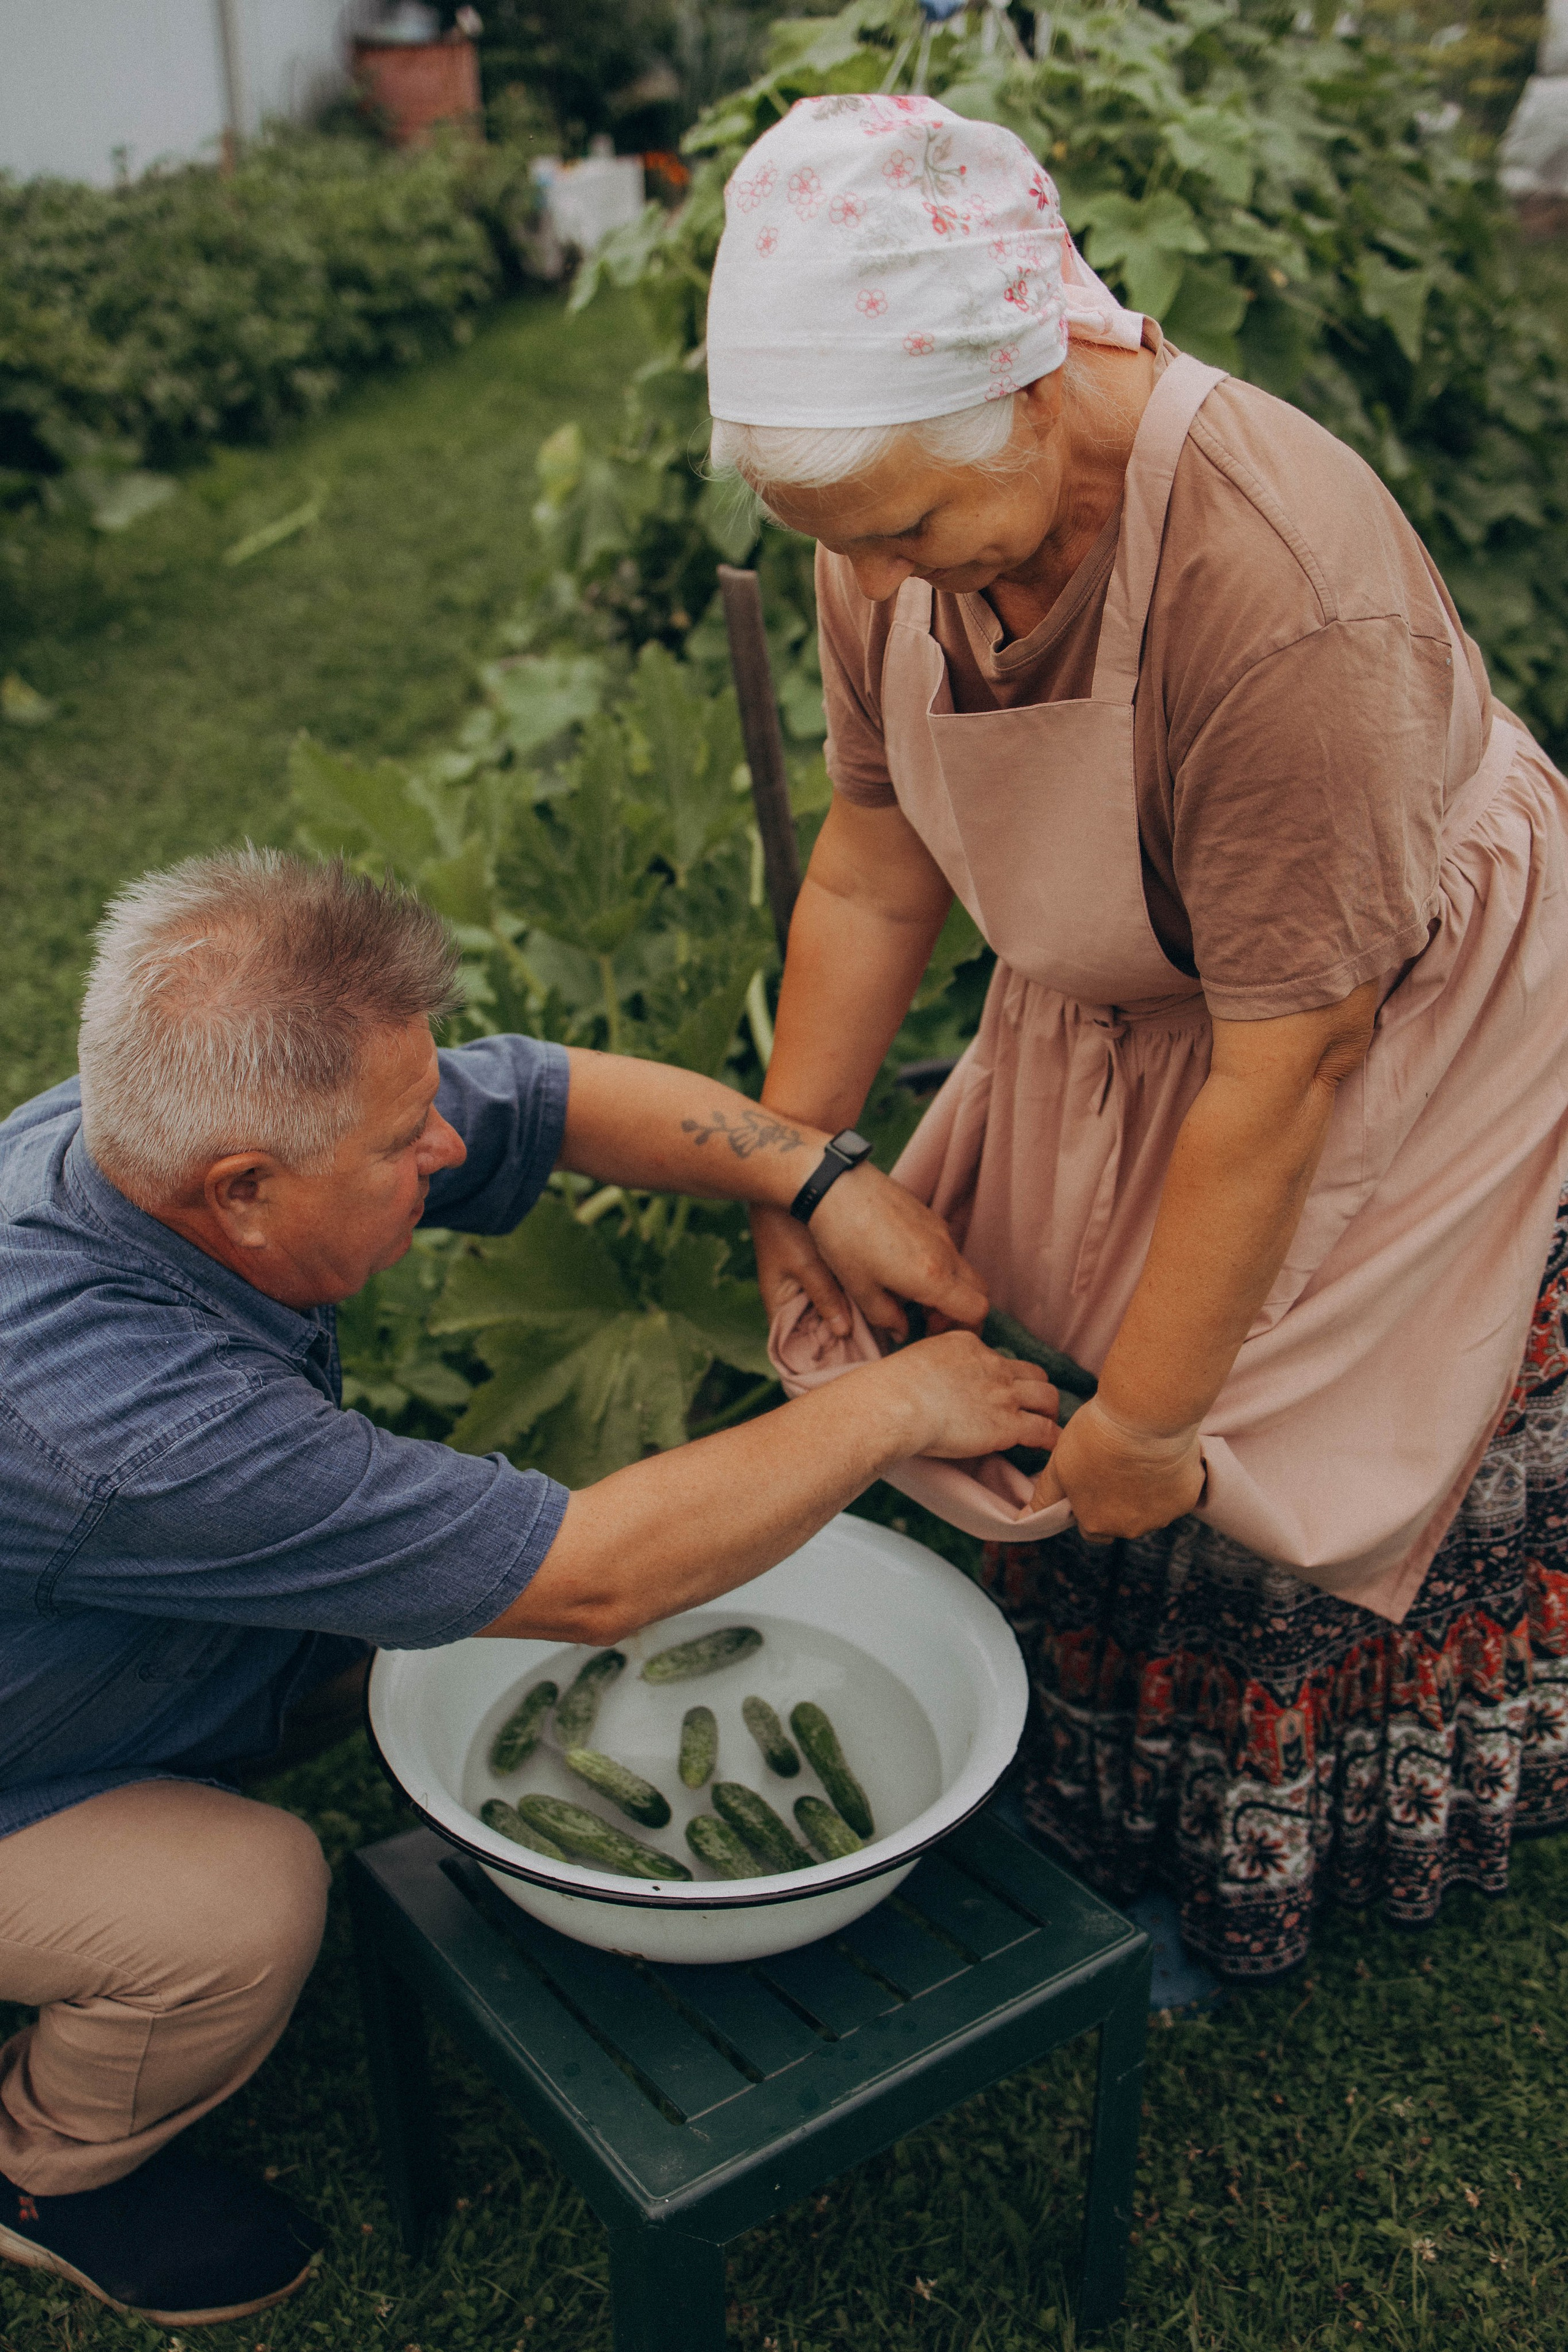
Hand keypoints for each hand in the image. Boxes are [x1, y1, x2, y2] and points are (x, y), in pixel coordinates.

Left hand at [750, 1170, 987, 1340]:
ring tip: (912, 1296)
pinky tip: (903, 1267)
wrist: (835, 1185)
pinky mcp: (929, 1216)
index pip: (977, 1311)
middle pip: (978, 1291)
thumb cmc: (843, 1239)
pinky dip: (938, 1268)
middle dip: (960, 1312)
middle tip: (927, 1320)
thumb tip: (901, 1332)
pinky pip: (947, 1249)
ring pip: (962, 1270)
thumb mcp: (860, 1289)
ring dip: (948, 1290)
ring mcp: (940, 1230)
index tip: (936, 1334)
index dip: (966, 1330)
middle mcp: (945, 1252)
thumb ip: (887, 1319)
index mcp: (932, 1276)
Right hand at [867, 1330, 1058, 1460]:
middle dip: (1035, 1389)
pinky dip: (1053, 1439)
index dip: (1001, 1376)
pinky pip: (1045, 1430)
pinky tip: (1050, 1449)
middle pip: (1033, 1372)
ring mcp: (1004, 1394)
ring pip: (1047, 1397)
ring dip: (1050, 1411)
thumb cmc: (892, 1386)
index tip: (996, 1391)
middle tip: (1031, 1407)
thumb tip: (929, 1382)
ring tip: (1047, 1425)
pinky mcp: (1008, 1424)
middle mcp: (993, 1364)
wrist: (897, 1403)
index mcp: (968, 1345)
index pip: (997, 1358)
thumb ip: (933, 1366)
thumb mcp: (916, 1359)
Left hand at [1029, 1397, 1204, 1540]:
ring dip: (1145, 1491)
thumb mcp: (1059, 1464)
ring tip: (1139, 1455)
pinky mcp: (1187, 1498)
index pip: (1089, 1526)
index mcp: (1096, 1524)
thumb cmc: (1095, 1437)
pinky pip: (1177, 1494)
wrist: (1145, 1416)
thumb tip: (1026, 1519)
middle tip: (1116, 1464)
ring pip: (1150, 1508)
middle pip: (1120, 1520)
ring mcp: (1162, 1516)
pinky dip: (1170, 1479)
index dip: (1088, 1504)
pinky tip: (1161, 1454)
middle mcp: (1130, 1529)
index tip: (1091, 1479)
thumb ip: (1045, 1496)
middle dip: (1117, 1500)